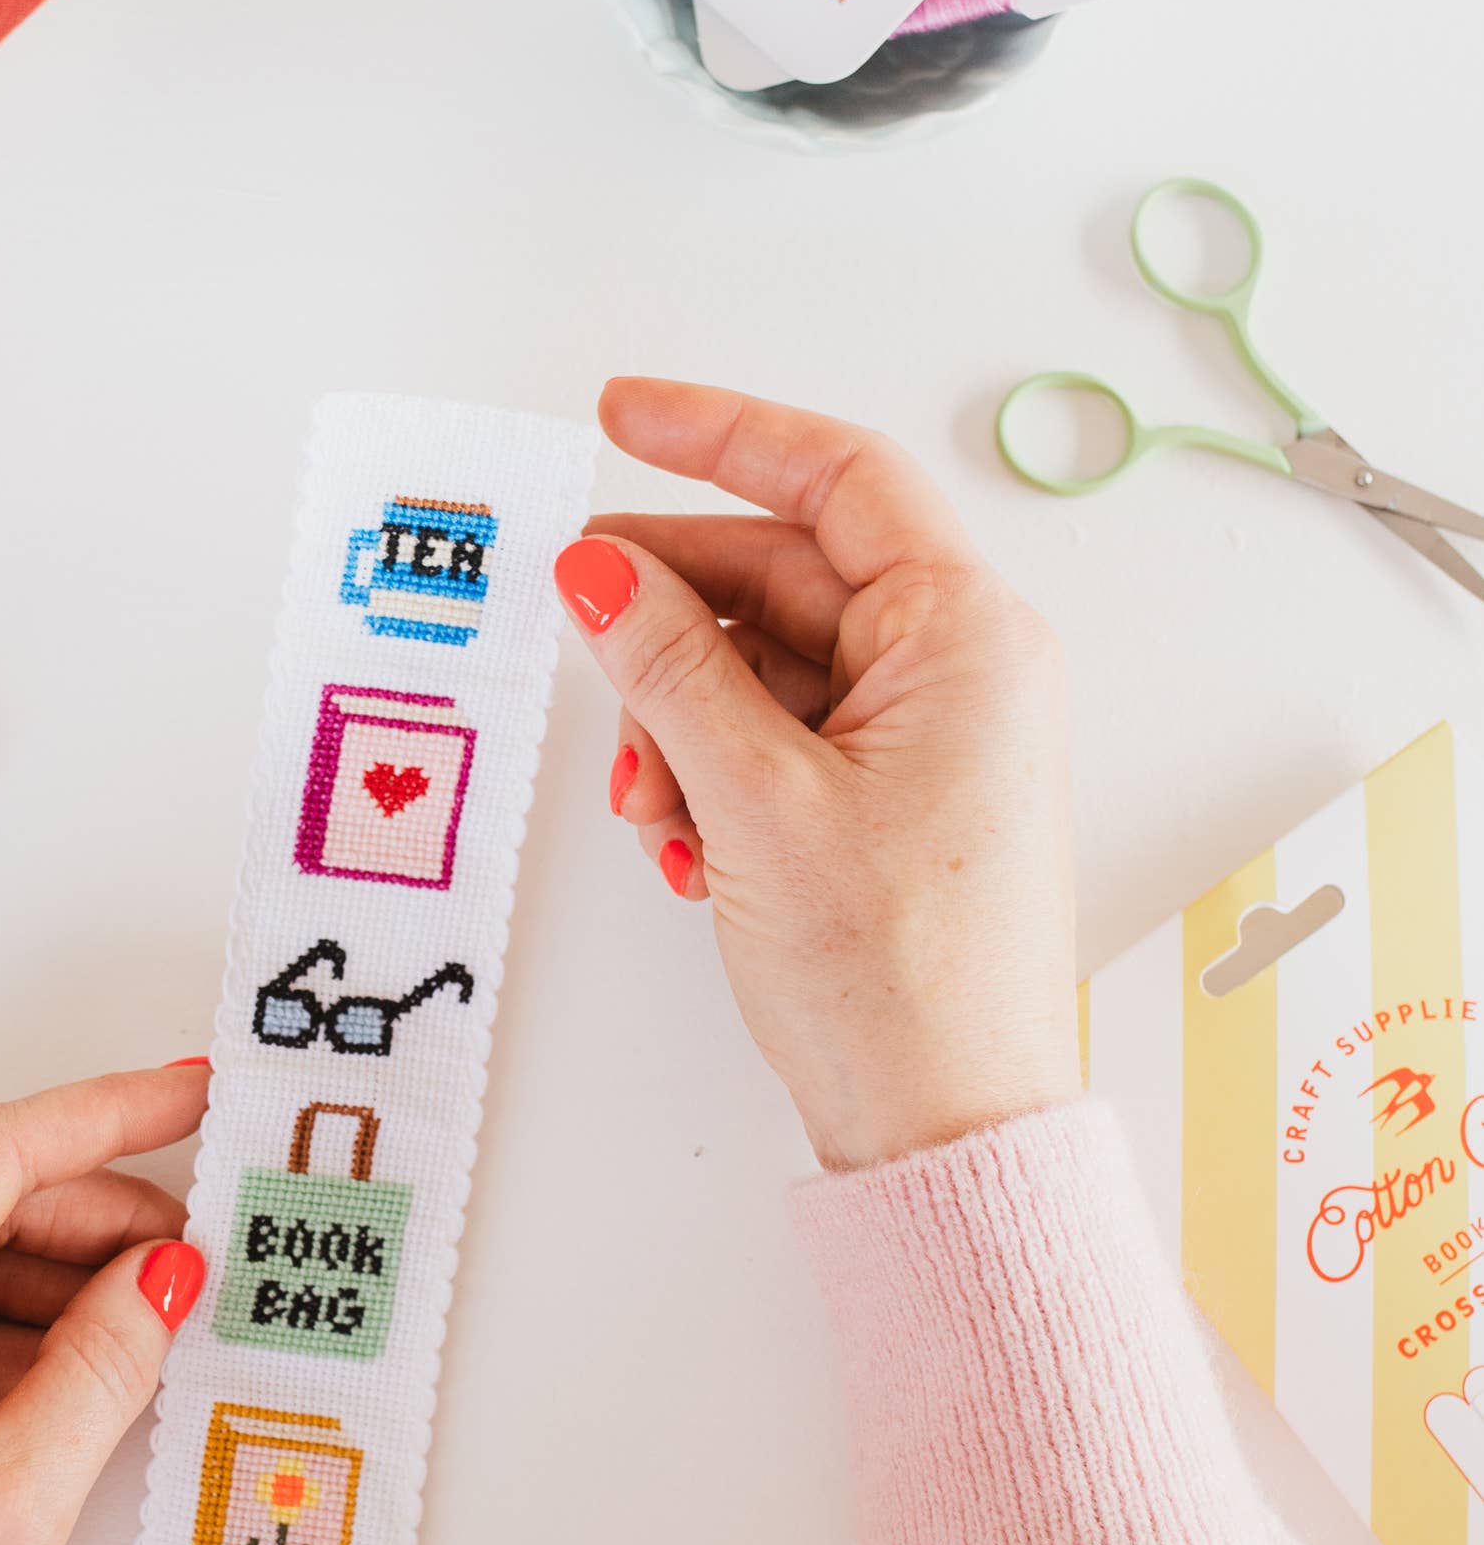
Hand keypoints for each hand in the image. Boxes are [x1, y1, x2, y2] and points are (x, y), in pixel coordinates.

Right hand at [554, 380, 1081, 1174]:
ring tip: (653, 813)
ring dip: (681, 724)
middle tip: (580, 637)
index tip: (618, 416)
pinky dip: (712, 777)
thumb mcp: (752, 796)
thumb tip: (598, 568)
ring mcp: (928, 737)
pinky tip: (687, 849)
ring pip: (766, 668)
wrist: (944, 1128)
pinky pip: (778, 741)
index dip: (720, 433)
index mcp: (964, 634)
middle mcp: (960, 668)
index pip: (837, 477)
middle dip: (671, 626)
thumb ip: (668, 664)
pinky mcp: (892, 802)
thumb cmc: (892, 975)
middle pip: (786, 578)